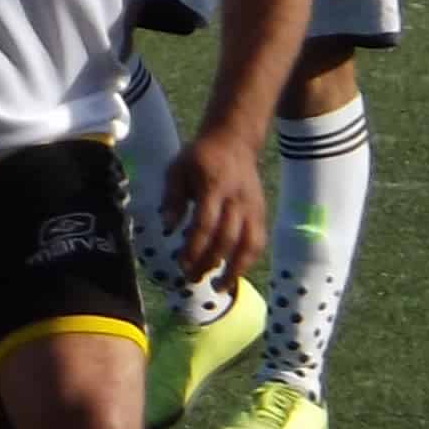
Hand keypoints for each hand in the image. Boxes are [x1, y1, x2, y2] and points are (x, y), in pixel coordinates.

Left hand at [164, 131, 269, 291]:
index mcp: (213, 187)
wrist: (234, 140)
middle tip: (192, 278)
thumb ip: (171, 198)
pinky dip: (248, 260)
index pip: (205, 224)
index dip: (194, 247)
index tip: (181, 264)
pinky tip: (235, 273)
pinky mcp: (262, 212)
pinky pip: (259, 241)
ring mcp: (253, 206)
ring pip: (249, 244)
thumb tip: (167, 228)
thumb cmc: (199, 157)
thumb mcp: (177, 169)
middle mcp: (237, 199)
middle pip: (227, 238)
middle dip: (210, 263)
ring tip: (219, 287)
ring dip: (235, 269)